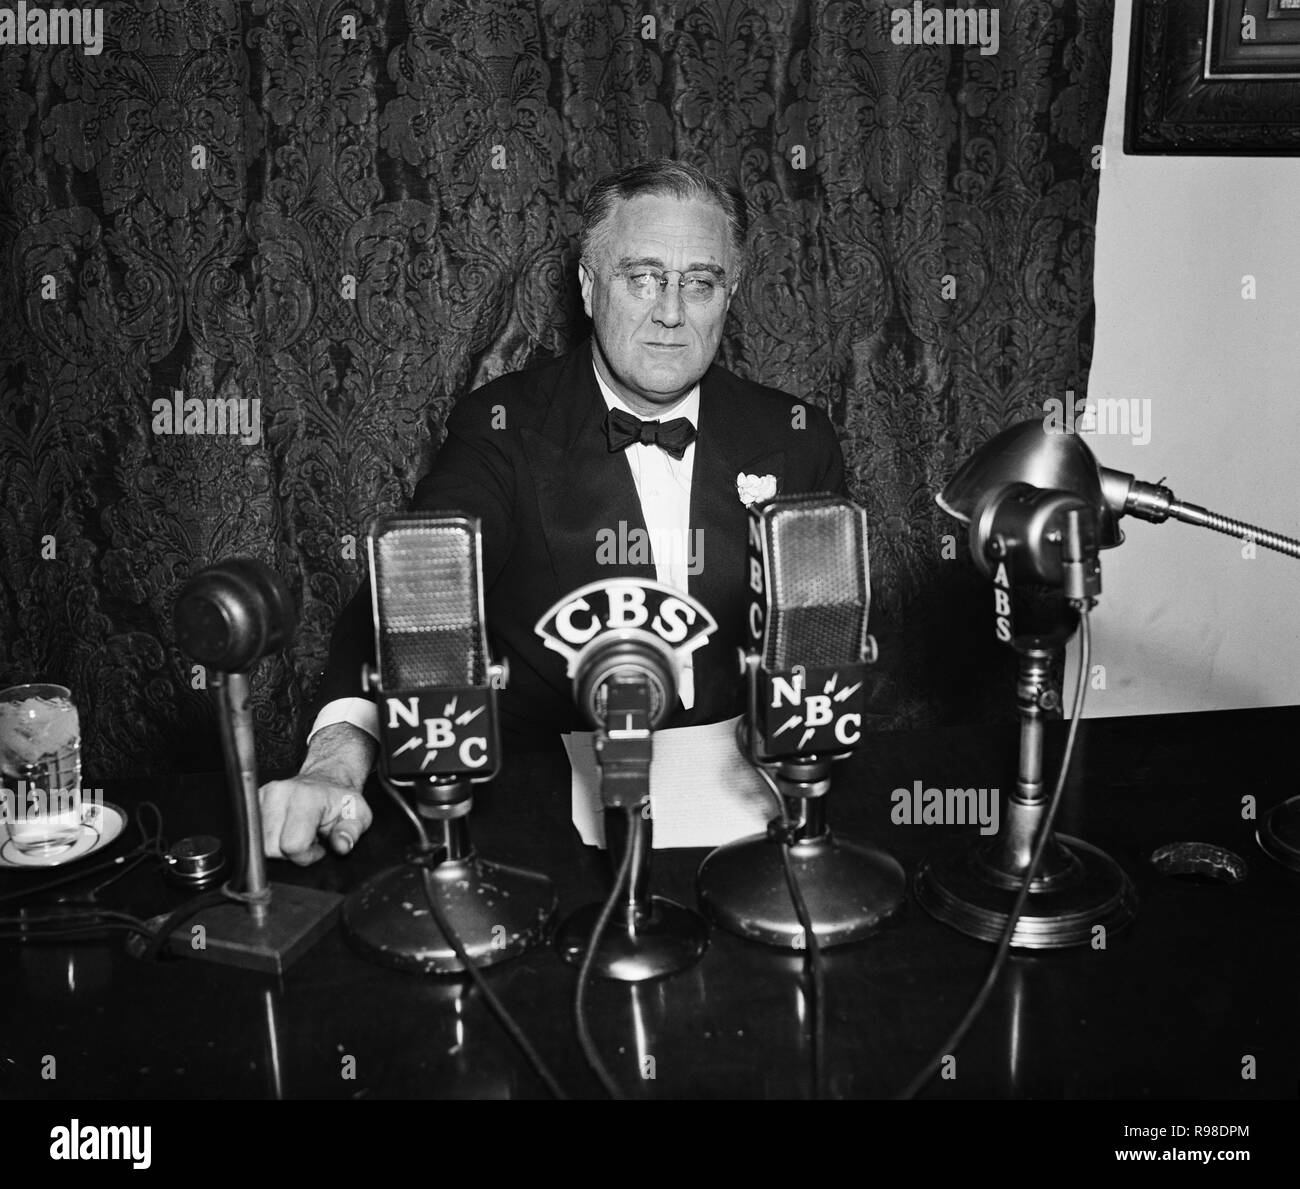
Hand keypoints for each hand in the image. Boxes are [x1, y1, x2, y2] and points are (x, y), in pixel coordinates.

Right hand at [258, 721, 377, 864]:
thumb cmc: (341, 801)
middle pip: (270, 848)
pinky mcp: (253, 800)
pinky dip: (267, 838)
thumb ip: (351, 832)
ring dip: (277, 846)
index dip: (306, 855)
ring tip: (296, 833)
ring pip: (258, 844)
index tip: (317, 846)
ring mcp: (263, 795)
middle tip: (307, 840)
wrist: (326, 780)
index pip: (292, 845)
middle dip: (289, 853)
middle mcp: (280, 793)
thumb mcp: (357, 816)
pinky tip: (284, 829)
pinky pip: (252, 834)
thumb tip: (342, 845)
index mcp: (307, 797)